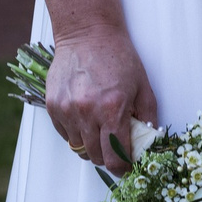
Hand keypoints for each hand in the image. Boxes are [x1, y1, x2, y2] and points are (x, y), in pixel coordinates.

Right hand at [39, 20, 157, 172]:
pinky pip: (65, 134)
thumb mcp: (143, 86)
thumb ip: (147, 118)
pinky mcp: (53, 106)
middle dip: (108, 158)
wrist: (87, 33)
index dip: (123, 168)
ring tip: (101, 129)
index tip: (127, 167)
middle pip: (96, 157)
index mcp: (112, 109)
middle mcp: (87, 112)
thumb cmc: (118, 57)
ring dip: (91, 146)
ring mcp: (67, 110)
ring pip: (79, 148)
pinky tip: (86, 118)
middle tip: (117, 147)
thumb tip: (149, 143)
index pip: (115, 157)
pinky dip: (76, 133)